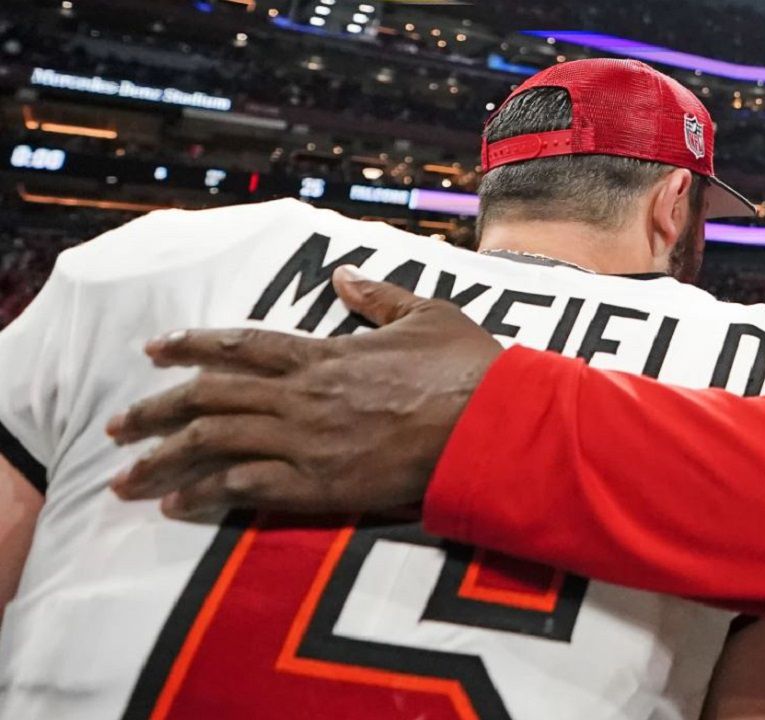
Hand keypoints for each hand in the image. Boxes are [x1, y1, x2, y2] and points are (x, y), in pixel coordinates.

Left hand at [108, 265, 502, 519]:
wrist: (490, 426)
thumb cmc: (467, 369)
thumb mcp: (428, 314)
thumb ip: (378, 296)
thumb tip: (342, 275)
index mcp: (324, 354)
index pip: (242, 344)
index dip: (192, 345)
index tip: (153, 350)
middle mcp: (302, 396)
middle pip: (210, 400)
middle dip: (154, 413)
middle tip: (114, 428)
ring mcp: (307, 442)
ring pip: (216, 445)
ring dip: (164, 462)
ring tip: (126, 480)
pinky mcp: (322, 486)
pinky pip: (249, 488)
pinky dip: (207, 495)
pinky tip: (179, 507)